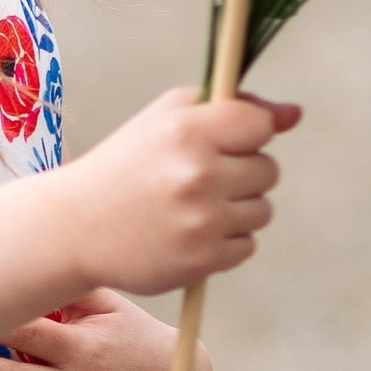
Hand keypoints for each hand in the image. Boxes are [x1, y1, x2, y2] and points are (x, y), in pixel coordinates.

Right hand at [50, 86, 300, 297]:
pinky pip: (247, 246)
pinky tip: (191, 233)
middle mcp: (198, 174)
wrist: (76, 227)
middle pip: (269, 170)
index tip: (224, 142)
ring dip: (238, 209)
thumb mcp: (167, 119)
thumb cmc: (127, 165)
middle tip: (201, 179)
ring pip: (262, 211)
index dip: (248, 134)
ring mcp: (201, 221)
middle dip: (244, 173)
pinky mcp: (202, 261)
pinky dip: (227, 242)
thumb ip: (232, 109)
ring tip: (194, 208)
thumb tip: (294, 114)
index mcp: (188, 131)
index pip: (262, 126)